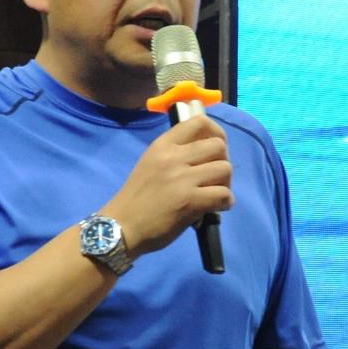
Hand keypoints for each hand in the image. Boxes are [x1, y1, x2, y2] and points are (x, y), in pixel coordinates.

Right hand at [105, 115, 232, 257]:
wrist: (122, 226)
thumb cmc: (138, 198)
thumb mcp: (152, 164)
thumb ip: (176, 154)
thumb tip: (206, 154)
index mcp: (163, 145)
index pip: (199, 122)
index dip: (216, 133)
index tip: (215, 149)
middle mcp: (173, 156)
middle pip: (218, 145)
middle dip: (223, 161)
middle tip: (215, 178)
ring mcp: (181, 178)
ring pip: (225, 168)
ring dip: (226, 183)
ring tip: (215, 194)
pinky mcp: (189, 201)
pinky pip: (224, 194)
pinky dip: (225, 202)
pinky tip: (215, 208)